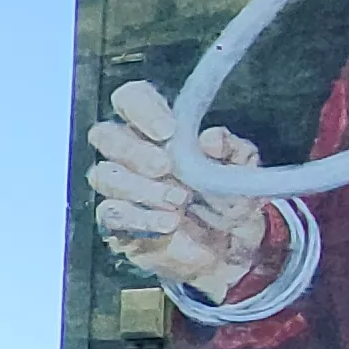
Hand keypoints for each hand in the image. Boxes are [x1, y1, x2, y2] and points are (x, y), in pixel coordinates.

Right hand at [88, 80, 275, 298]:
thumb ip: (233, 150)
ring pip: (104, 175)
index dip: (142, 109)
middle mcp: (131, 155)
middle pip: (105, 135)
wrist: (231, 249)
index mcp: (158, 130)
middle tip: (165, 167)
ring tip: (178, 201)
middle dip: (133, 150)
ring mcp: (120, 190)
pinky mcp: (117, 225)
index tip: (167, 131)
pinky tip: (168, 223)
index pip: (132, 99)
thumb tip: (211, 139)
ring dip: (139, 188)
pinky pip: (110, 215)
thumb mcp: (244, 171)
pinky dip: (139, 218)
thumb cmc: (230, 200)